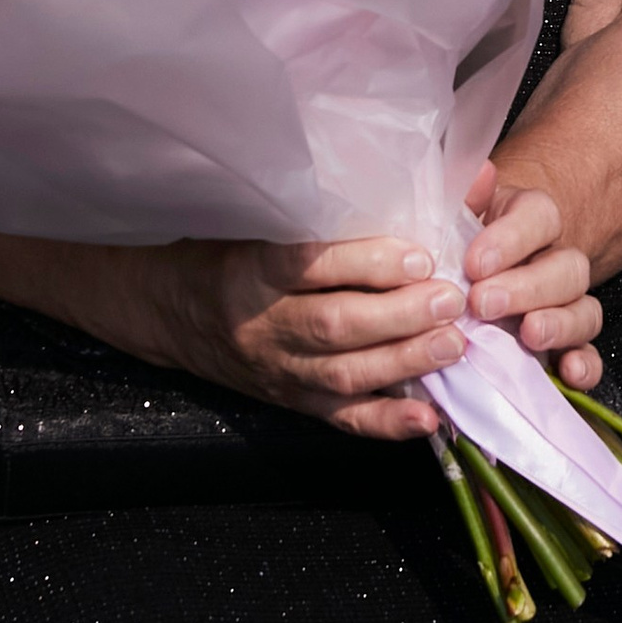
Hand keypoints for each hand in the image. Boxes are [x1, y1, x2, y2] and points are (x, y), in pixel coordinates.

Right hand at [155, 231, 484, 441]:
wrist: (169, 312)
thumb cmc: (228, 254)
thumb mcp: (258, 223)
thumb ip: (323, 215)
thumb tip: (404, 200)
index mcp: (252, 269)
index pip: (309, 266)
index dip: (367, 263)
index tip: (419, 256)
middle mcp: (263, 323)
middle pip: (333, 324)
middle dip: (399, 315)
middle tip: (451, 300)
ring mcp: (279, 369)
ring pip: (342, 373)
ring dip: (403, 361)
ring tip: (453, 344)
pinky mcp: (292, 401)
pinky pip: (340, 419)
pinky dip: (386, 422)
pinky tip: (427, 416)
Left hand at [461, 176, 603, 390]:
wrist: (468, 278)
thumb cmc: (458, 245)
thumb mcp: (454, 217)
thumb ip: (463, 198)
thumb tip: (480, 172)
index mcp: (529, 219)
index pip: (538, 217)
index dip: (510, 239)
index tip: (473, 264)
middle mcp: (556, 259)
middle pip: (566, 267)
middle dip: (527, 287)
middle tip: (484, 303)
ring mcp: (567, 303)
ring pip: (584, 309)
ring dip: (561, 323)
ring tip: (530, 334)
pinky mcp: (569, 344)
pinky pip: (589, 353)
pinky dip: (586, 367)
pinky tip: (570, 375)